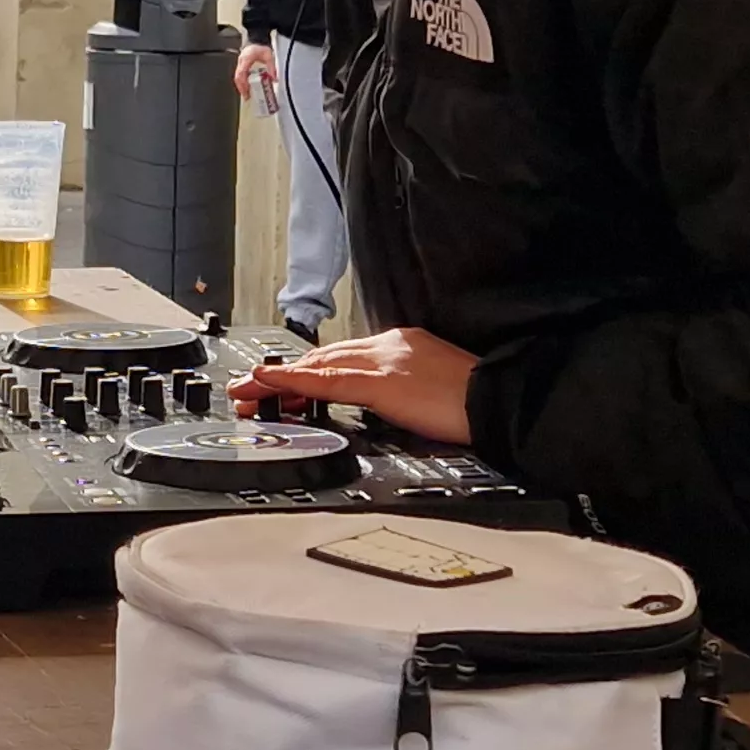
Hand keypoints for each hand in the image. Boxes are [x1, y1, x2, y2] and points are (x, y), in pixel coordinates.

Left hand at [230, 328, 481, 444]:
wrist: (502, 401)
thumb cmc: (475, 404)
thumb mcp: (429, 391)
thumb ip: (399, 391)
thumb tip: (381, 405)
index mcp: (402, 345)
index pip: (342, 357)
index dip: (306, 371)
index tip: (280, 383)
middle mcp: (389, 344)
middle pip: (324, 358)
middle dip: (284, 375)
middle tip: (249, 388)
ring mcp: (384, 360)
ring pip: (319, 366)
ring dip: (278, 381)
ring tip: (247, 392)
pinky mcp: (382, 381)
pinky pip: (327, 381)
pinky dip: (293, 381)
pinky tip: (269, 384)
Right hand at [233, 41, 278, 108]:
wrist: (257, 40)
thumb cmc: (261, 46)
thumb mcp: (269, 56)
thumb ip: (271, 67)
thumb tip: (274, 78)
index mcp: (246, 59)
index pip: (242, 73)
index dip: (243, 84)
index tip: (246, 92)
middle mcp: (241, 61)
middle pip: (237, 77)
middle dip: (241, 88)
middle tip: (246, 96)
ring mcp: (240, 63)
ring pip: (237, 77)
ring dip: (241, 86)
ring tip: (246, 94)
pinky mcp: (241, 64)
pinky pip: (239, 75)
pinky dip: (242, 82)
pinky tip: (246, 87)